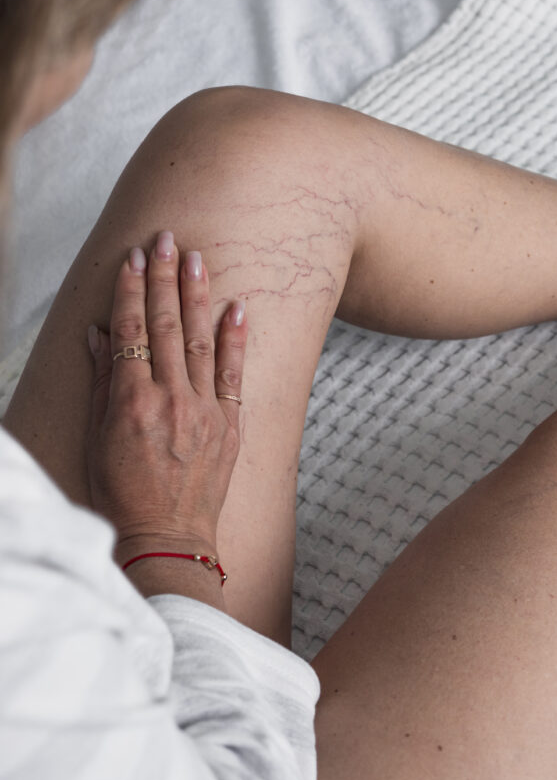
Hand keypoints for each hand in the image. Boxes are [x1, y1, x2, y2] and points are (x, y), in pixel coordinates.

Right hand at [86, 231, 246, 550]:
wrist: (168, 539)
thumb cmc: (123, 495)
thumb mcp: (99, 440)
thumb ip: (101, 384)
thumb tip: (98, 335)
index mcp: (131, 401)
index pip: (130, 331)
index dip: (130, 290)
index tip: (132, 258)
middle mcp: (169, 398)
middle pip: (164, 325)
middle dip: (164, 278)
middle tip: (165, 240)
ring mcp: (204, 410)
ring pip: (199, 339)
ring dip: (197, 295)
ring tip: (196, 257)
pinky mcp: (229, 425)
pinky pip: (234, 374)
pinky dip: (235, 339)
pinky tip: (237, 307)